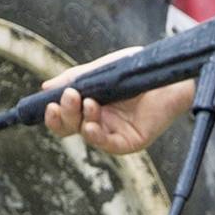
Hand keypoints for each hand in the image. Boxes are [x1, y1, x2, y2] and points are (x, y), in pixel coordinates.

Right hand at [40, 59, 194, 157]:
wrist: (169, 75)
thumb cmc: (138, 70)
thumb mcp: (102, 70)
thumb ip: (76, 78)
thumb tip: (46, 88)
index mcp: (90, 104)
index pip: (65, 117)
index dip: (54, 114)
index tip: (49, 104)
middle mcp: (99, 121)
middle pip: (70, 128)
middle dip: (64, 115)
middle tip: (68, 98)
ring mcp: (114, 132)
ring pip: (86, 134)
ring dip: (81, 120)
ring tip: (88, 103)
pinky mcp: (129, 141)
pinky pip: (108, 144)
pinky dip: (97, 136)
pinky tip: (92, 126)